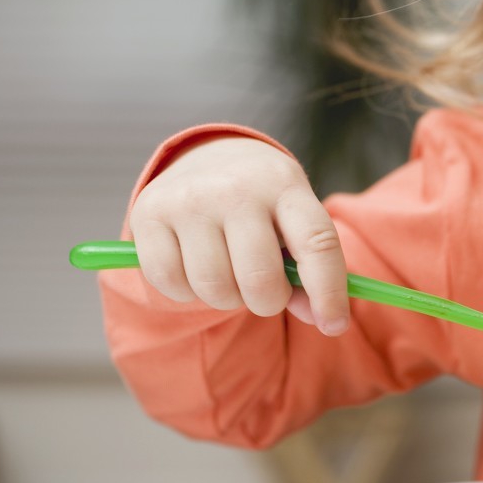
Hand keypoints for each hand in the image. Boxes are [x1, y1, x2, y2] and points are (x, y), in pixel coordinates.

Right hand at [128, 136, 349, 334]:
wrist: (207, 156)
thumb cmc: (264, 205)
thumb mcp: (294, 223)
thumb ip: (311, 272)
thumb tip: (322, 320)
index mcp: (285, 185)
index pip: (317, 243)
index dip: (330, 292)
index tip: (335, 325)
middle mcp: (236, 188)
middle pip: (260, 280)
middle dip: (268, 302)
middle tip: (266, 291)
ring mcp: (189, 199)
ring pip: (215, 289)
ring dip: (228, 299)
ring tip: (230, 273)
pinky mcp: (148, 214)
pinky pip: (172, 285)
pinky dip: (188, 292)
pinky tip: (196, 267)